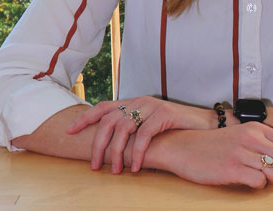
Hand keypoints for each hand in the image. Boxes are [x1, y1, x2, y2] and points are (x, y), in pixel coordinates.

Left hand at [66, 96, 212, 172]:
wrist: (204, 125)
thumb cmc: (175, 130)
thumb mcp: (149, 126)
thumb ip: (132, 130)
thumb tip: (110, 148)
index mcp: (133, 103)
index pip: (103, 107)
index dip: (85, 118)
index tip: (69, 131)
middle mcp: (140, 101)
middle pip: (109, 120)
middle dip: (98, 144)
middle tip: (94, 166)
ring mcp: (152, 106)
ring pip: (123, 128)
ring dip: (117, 152)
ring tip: (116, 171)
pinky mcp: (164, 115)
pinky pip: (144, 135)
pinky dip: (137, 152)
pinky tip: (135, 167)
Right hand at [153, 122, 272, 187]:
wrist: (182, 147)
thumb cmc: (212, 145)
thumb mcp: (239, 134)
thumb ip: (260, 141)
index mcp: (255, 128)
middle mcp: (251, 138)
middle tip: (271, 175)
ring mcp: (242, 153)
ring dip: (272, 180)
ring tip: (259, 178)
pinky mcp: (232, 169)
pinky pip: (260, 181)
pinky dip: (257, 185)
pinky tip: (247, 181)